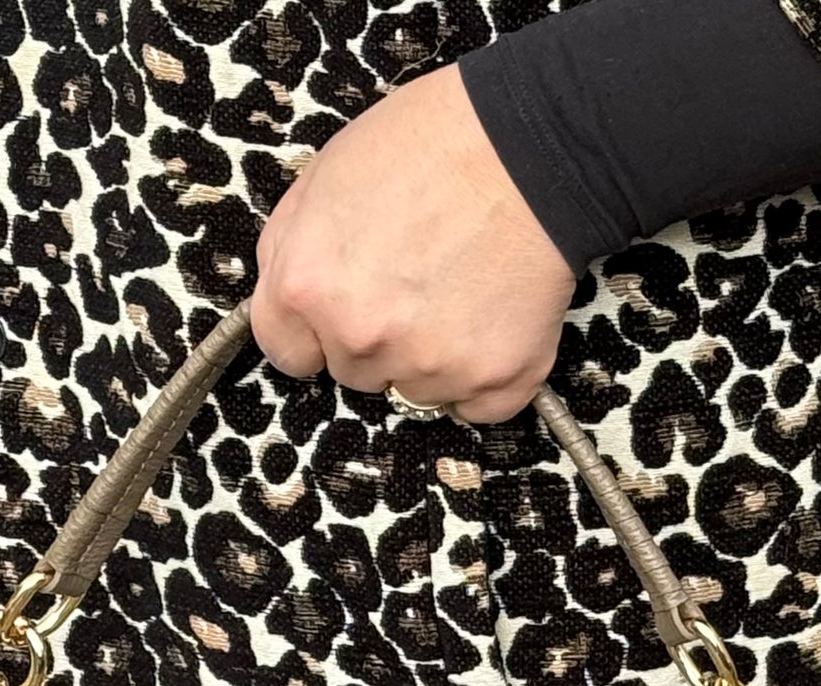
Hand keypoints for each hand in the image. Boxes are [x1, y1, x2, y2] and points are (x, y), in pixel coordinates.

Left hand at [250, 63, 576, 423]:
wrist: (532, 145)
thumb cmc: (430, 145)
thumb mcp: (323, 176)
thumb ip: (291, 250)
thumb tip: (287, 301)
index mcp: (307, 287)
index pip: (289, 354)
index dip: (315, 330)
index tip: (342, 310)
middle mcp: (362, 339)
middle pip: (355, 373)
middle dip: (377, 338)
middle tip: (417, 277)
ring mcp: (430, 367)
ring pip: (415, 391)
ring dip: (431, 357)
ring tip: (461, 290)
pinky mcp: (493, 381)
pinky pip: (474, 405)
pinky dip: (483, 373)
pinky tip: (493, 319)